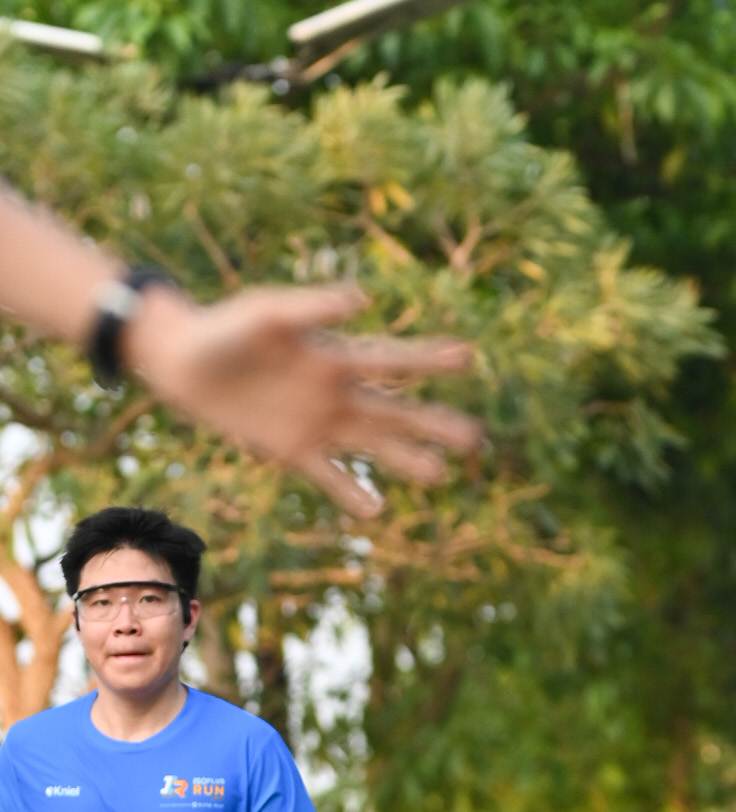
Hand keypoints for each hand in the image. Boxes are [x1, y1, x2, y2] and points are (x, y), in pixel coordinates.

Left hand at [125, 284, 480, 521]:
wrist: (183, 361)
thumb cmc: (225, 327)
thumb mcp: (266, 313)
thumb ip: (311, 306)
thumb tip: (362, 299)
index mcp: (334, 355)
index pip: (392, 362)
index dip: (430, 361)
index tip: (468, 357)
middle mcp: (335, 392)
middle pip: (395, 412)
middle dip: (434, 425)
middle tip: (477, 438)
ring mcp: (317, 424)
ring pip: (372, 445)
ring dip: (405, 460)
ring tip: (440, 475)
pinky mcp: (291, 450)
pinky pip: (329, 475)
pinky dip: (351, 492)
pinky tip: (376, 511)